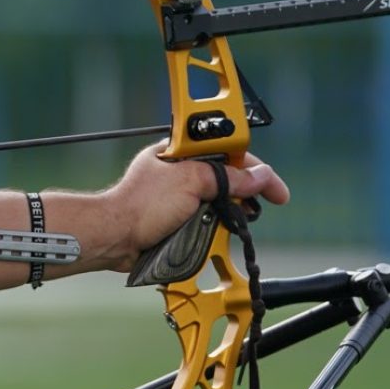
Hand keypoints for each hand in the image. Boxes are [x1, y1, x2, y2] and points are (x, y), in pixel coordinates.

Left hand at [103, 142, 290, 271]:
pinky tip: (216, 233)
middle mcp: (180, 171)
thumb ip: (227, 177)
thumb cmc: (140, 205)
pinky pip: (207, 220)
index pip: (228, 151)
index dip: (254, 167)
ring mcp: (179, 195)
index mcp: (180, 151)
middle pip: (227, 177)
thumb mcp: (190, 182)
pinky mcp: (176, 217)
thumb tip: (259, 176)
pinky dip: (215, 227)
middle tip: (257, 207)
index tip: (274, 188)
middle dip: (244, 193)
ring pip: (219, 202)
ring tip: (233, 222)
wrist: (115, 237)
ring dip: (229, 214)